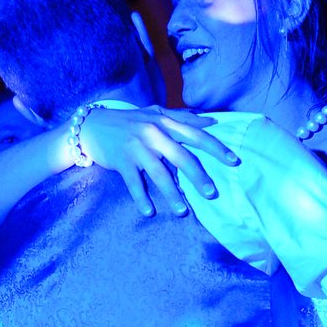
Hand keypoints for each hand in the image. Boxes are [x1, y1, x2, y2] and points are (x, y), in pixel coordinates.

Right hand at [79, 106, 241, 217]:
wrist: (93, 125)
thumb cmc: (130, 121)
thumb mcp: (156, 113)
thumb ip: (183, 117)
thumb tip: (212, 121)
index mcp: (165, 122)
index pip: (196, 135)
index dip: (216, 148)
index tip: (234, 161)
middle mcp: (153, 133)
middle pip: (182, 157)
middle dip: (198, 176)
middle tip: (212, 193)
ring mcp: (136, 148)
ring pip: (159, 173)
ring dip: (172, 194)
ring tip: (182, 211)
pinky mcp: (121, 161)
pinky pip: (134, 183)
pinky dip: (141, 199)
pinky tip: (149, 212)